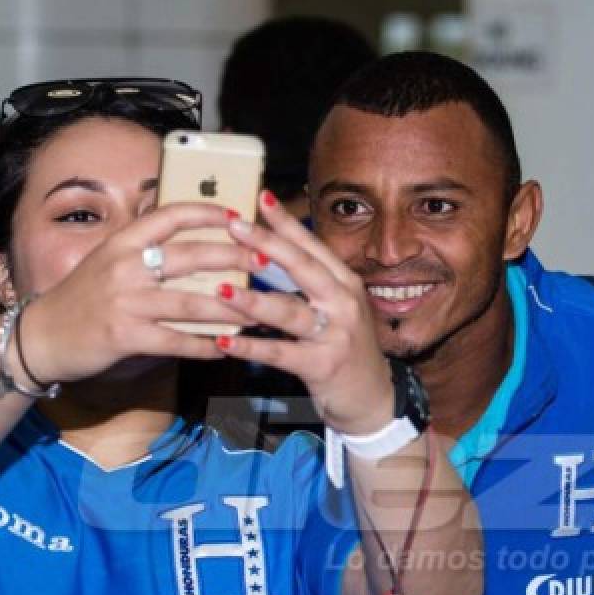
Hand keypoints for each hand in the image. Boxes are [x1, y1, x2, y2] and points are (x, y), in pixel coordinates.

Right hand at [20, 203, 259, 383]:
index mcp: (123, 241)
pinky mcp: (126, 336)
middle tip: (265, 260)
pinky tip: (225, 347)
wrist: (42, 336)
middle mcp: (125, 267)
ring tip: (257, 311)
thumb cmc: (83, 297)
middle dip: (234, 257)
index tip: (238, 216)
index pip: (171, 215)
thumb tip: (192, 237)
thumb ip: (145, 248)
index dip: (208, 212)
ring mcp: (125, 302)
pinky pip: (176, 341)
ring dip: (229, 308)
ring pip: (190, 303)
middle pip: (191, 256)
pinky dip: (204, 345)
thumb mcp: (109, 260)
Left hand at [214, 191, 394, 434]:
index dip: (286, 222)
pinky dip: (251, 347)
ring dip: (253, 300)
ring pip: (290, 311)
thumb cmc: (344, 346)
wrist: (373, 397)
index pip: (311, 245)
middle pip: (302, 267)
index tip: (260, 197)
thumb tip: (265, 251)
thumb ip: (307, 282)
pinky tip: (224, 342)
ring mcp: (335, 334)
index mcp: (344, 282)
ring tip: (220, 289)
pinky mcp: (322, 365)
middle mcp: (343, 302)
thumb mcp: (335, 308)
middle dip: (266, 245)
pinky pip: (281, 354)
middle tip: (234, 227)